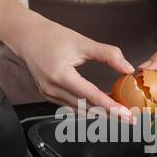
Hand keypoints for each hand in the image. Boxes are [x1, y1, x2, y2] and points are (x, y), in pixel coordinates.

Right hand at [0, 0, 134, 121]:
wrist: (27, 36)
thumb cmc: (53, 36)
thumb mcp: (83, 42)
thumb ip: (108, 54)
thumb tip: (128, 69)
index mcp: (61, 75)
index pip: (91, 96)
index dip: (111, 107)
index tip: (127, 115)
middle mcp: (53, 89)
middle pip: (86, 108)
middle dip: (109, 115)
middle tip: (129, 120)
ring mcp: (48, 94)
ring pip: (79, 110)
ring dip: (99, 113)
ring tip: (119, 115)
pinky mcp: (48, 95)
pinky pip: (71, 106)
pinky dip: (87, 108)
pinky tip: (101, 108)